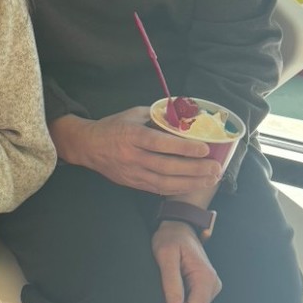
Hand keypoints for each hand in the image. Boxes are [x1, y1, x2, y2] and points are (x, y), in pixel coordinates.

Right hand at [51, 109, 221, 194]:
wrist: (87, 146)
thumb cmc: (112, 126)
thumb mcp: (132, 114)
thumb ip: (156, 115)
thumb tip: (182, 116)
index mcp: (132, 135)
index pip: (160, 143)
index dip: (183, 147)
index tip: (205, 148)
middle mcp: (132, 156)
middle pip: (167, 166)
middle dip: (194, 169)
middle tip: (215, 168)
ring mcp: (132, 172)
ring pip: (165, 182)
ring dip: (191, 182)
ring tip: (210, 179)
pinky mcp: (133, 183)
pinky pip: (158, 189)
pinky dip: (177, 189)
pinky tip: (192, 186)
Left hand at [152, 221, 221, 302]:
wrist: (178, 227)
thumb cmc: (171, 238)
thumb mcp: (165, 255)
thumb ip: (171, 281)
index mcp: (205, 278)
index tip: (165, 298)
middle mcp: (213, 285)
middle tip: (165, 289)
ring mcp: (210, 287)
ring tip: (170, 283)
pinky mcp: (205, 287)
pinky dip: (182, 299)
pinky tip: (174, 285)